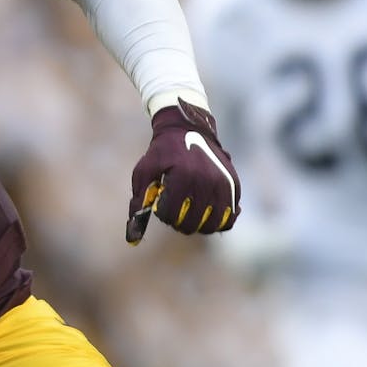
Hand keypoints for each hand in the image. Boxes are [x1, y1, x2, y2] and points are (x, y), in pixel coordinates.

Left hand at [126, 98, 239, 243]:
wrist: (189, 129)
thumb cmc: (162, 153)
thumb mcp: (144, 172)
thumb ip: (138, 203)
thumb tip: (132, 238)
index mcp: (183, 177)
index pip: (171, 215)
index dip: (161, 214)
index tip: (160, 203)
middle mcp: (207, 182)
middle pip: (191, 224)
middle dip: (178, 222)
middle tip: (174, 210)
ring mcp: (224, 184)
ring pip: (213, 225)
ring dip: (198, 225)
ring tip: (189, 212)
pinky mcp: (235, 186)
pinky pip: (230, 218)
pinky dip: (218, 221)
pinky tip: (206, 212)